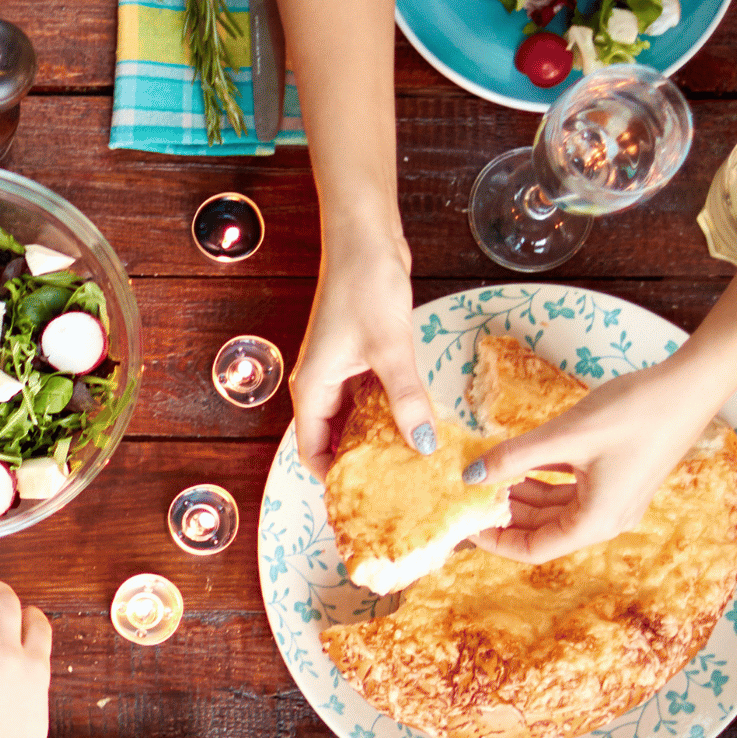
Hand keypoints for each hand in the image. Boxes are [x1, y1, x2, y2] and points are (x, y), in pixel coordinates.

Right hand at [289, 236, 432, 475]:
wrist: (365, 237)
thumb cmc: (365, 287)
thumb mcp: (390, 348)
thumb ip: (406, 400)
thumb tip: (424, 445)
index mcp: (313, 387)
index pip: (312, 450)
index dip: (334, 478)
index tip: (367, 500)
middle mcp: (320, 383)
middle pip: (334, 438)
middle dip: (362, 462)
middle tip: (401, 486)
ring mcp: (340, 369)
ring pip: (355, 418)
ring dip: (379, 437)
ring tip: (415, 460)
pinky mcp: (359, 356)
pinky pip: (370, 397)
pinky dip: (389, 412)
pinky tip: (418, 422)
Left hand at [466, 357, 718, 565]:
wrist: (689, 387)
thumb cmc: (635, 413)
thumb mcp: (565, 436)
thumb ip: (514, 457)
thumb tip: (471, 475)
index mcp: (596, 522)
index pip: (534, 549)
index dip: (495, 540)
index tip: (465, 523)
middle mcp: (605, 518)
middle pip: (542, 529)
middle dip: (504, 513)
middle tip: (468, 491)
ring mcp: (612, 497)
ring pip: (554, 507)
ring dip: (521, 493)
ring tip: (486, 473)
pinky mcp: (615, 476)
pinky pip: (569, 487)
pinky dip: (541, 477)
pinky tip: (516, 460)